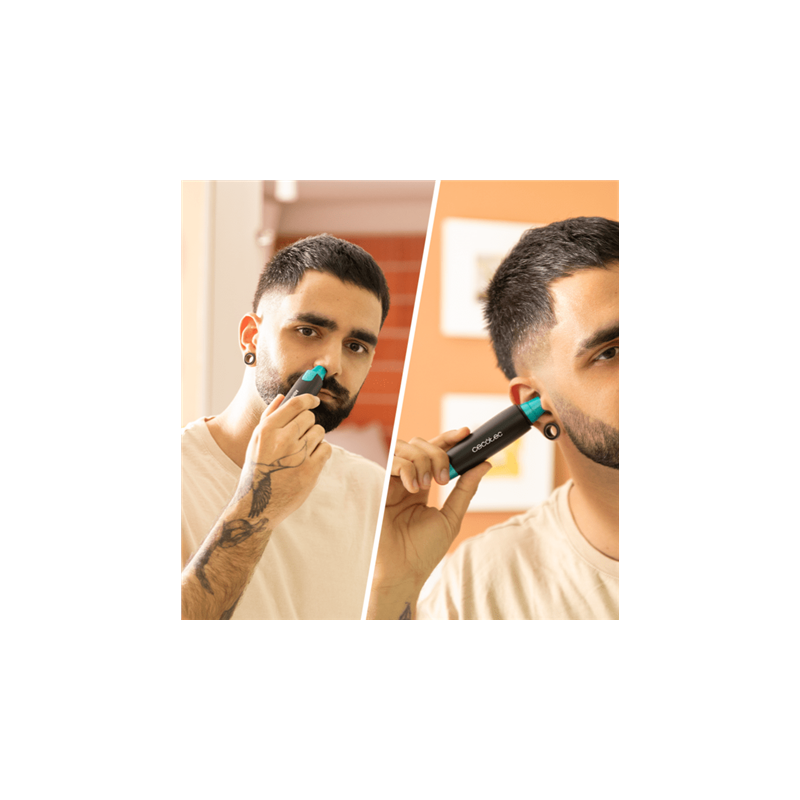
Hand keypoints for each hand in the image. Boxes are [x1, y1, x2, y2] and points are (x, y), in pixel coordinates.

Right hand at [232, 393, 331, 525]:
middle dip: (307, 424)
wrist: (260, 503)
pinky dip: (320, 452)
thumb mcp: (256, 441)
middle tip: (299, 437)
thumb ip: (269, 416)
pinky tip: (309, 460)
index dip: (308, 399)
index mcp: (267, 430)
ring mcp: (298, 455)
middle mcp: (282, 440)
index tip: (314, 400)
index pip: (295, 404)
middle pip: (309, 417)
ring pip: (319, 432)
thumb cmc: (258, 468)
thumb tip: (283, 397)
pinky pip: (326, 448)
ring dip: (314, 439)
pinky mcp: (311, 470)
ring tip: (301, 452)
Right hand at [374, 428, 492, 593]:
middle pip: (420, 444)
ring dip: (423, 460)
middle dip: (437, 452)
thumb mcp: (452, 516)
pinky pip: (394, 462)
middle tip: (444, 476)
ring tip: (429, 484)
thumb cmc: (423, 551)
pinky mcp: (380, 487)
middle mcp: (407, 480)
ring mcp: (392, 482)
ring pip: (406, 448)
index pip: (436, 452)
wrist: (402, 572)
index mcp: (423, 485)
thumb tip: (485, 463)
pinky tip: (414, 488)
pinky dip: (407, 469)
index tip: (466, 433)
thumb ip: (466, 488)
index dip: (449, 439)